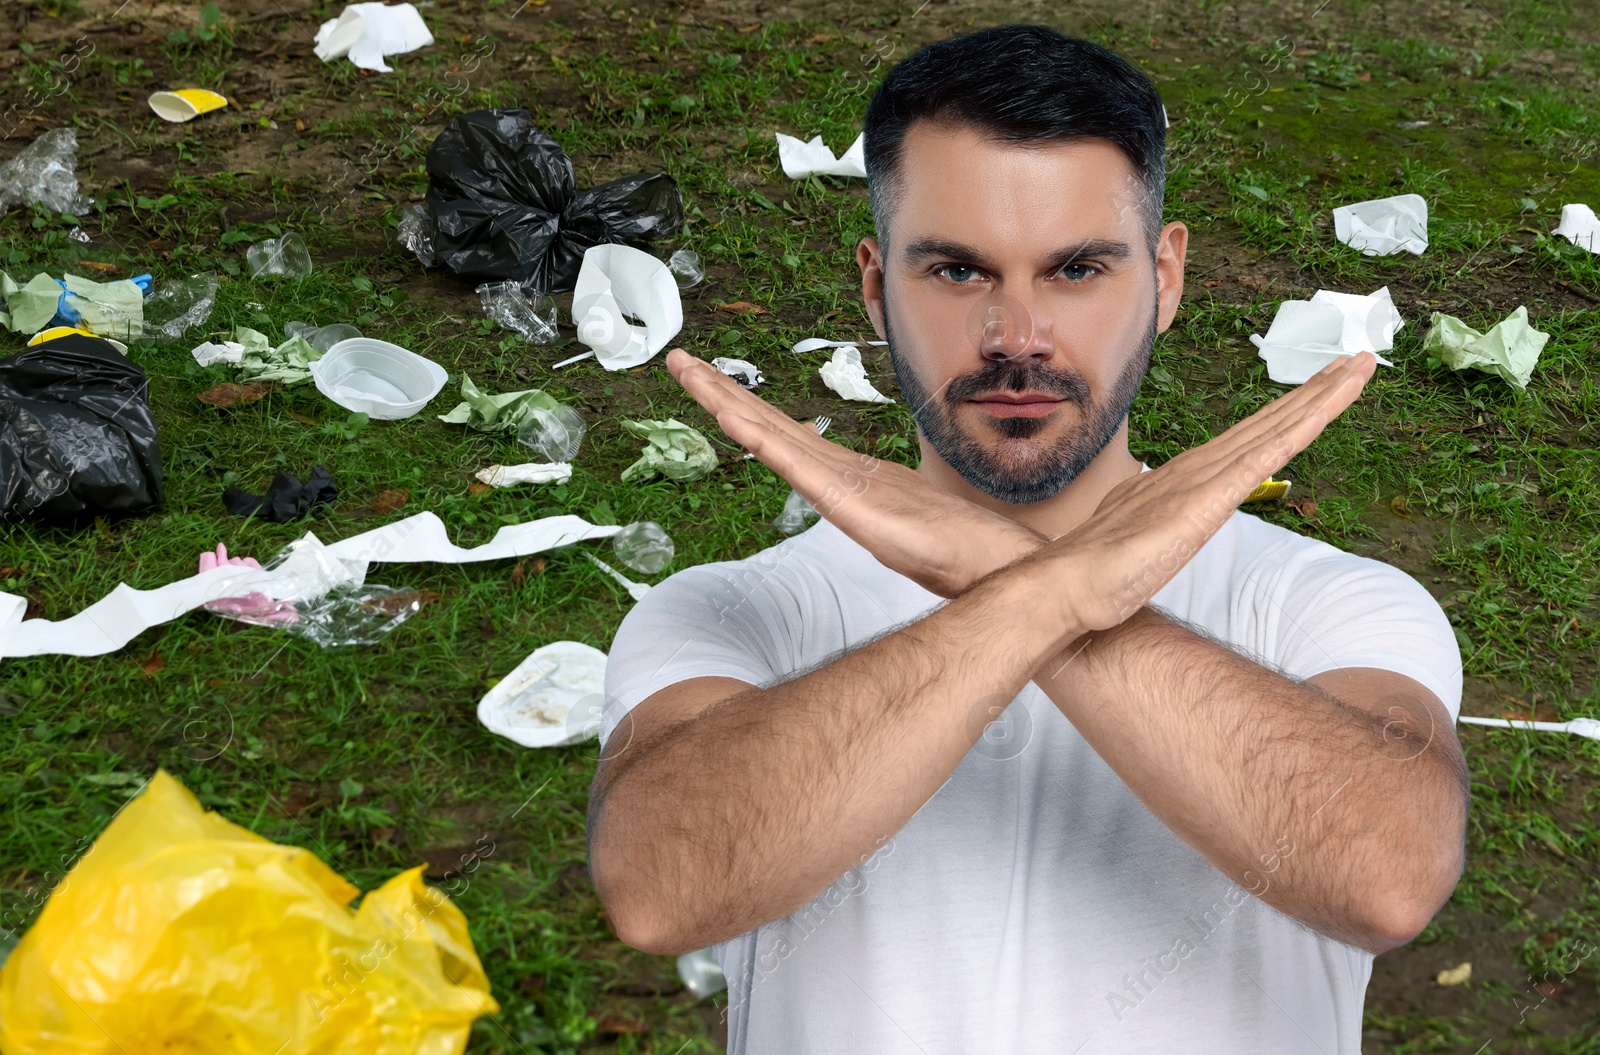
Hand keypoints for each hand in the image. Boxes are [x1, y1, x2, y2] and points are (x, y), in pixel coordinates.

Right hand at [665, 348, 1042, 596]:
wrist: (991, 571)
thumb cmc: (961, 546)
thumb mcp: (917, 506)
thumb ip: (893, 495)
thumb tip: (882, 489)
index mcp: (847, 476)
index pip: (784, 432)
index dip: (745, 404)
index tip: (709, 376)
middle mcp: (835, 479)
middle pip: (767, 427)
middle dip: (720, 394)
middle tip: (677, 362)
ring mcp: (840, 491)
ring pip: (773, 438)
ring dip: (729, 405)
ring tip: (690, 374)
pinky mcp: (851, 507)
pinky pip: (800, 466)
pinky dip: (763, 440)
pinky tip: (736, 419)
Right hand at [1034, 351, 1377, 634]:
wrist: (1065, 586)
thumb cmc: (1093, 574)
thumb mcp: (1133, 542)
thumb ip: (1149, 525)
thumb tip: (1148, 523)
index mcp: (1184, 480)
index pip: (1248, 440)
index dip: (1288, 412)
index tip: (1324, 389)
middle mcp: (1197, 470)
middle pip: (1269, 423)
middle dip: (1317, 389)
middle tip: (1362, 358)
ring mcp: (1202, 482)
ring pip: (1276, 430)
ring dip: (1320, 397)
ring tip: (1361, 367)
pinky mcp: (1206, 504)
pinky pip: (1264, 459)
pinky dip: (1298, 429)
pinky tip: (1325, 410)